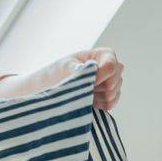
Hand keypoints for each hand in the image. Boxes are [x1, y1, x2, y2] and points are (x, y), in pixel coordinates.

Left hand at [0, 47, 124, 109]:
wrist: (46, 90)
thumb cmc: (54, 74)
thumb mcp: (65, 67)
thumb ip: (80, 69)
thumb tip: (89, 71)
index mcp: (102, 55)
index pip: (112, 66)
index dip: (100, 77)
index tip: (85, 81)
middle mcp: (109, 67)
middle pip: (115, 81)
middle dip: (99, 88)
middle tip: (81, 87)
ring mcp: (110, 83)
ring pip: (114, 94)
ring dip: (98, 97)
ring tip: (82, 93)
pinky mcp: (108, 98)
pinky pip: (111, 104)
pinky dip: (99, 105)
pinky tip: (87, 101)